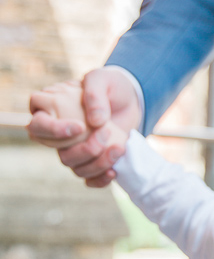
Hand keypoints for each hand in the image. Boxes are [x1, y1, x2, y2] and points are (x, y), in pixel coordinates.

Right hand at [28, 68, 141, 186]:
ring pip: (75, 167)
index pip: (37, 126)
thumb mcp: (102, 78)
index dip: (53, 131)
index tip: (79, 127)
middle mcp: (59, 136)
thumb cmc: (110, 86)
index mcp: (51, 111)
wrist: (132, 100)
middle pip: (60, 153)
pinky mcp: (92, 162)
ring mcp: (76, 150)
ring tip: (119, 147)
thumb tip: (94, 122)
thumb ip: (94, 93)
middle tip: (106, 133)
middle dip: (83, 150)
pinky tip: (114, 170)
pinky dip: (100, 179)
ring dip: (97, 163)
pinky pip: (89, 179)